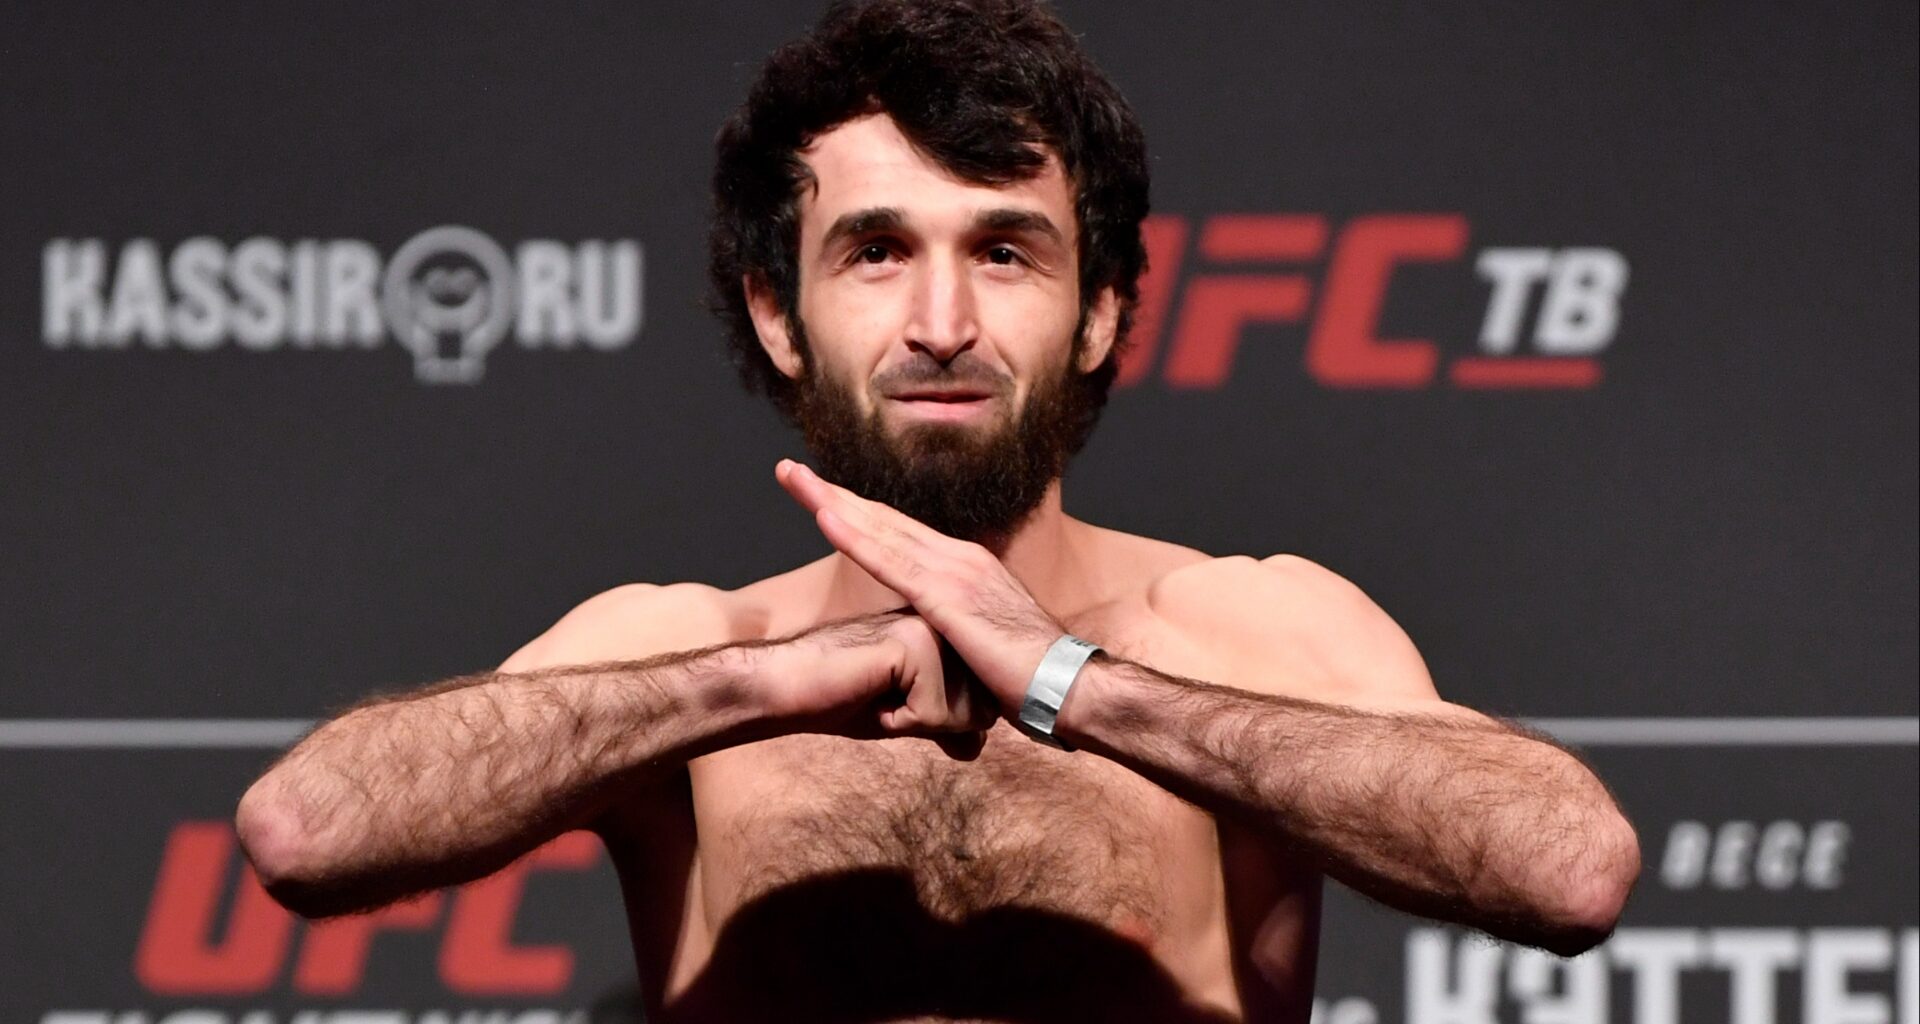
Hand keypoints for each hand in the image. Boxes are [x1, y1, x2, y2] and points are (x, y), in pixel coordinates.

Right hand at [759, 610, 997, 759]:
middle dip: (933, 723)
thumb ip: (944, 726)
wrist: (789, 686)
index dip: (942, 721)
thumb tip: (976, 748)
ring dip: (915, 721)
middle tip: (885, 697)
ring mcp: (933, 630)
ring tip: (878, 693)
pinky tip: (870, 692)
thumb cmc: (841, 699)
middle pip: (982, 711)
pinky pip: (932, 712)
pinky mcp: (914, 644)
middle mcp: (948, 626)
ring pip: (964, 713)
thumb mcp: (906, 716)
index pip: (985, 702)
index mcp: (948, 634)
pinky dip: (899, 719)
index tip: (897, 698)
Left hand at [774, 459, 1064, 711]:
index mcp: (966, 568)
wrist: (1070, 686)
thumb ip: (955, 635)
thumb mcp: (983, 646)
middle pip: (882, 519)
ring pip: (881, 530)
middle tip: (789, 471)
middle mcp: (960, 558)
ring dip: (832, 503)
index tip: (818, 495)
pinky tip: (825, 518)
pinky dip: (856, 538)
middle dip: (832, 493)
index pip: (899, 533)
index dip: (856, 512)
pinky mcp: (949, 598)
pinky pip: (892, 563)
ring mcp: (956, 572)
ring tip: (795, 480)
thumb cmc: (1030, 679)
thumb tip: (937, 648)